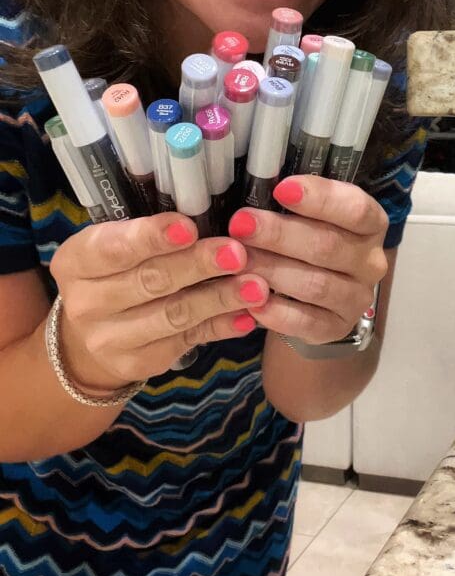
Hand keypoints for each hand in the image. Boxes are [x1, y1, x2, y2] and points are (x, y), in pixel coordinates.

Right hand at [49, 213, 270, 391]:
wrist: (92, 333)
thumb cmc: (116, 270)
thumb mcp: (116, 243)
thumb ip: (150, 232)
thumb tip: (208, 212)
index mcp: (76, 260)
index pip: (114, 248)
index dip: (152, 237)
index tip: (189, 227)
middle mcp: (86, 303)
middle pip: (151, 281)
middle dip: (198, 265)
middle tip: (238, 253)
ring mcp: (111, 339)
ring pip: (174, 316)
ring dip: (220, 299)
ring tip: (257, 286)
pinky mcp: (140, 363)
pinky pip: (189, 340)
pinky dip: (221, 326)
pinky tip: (248, 316)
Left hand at [227, 176, 388, 344]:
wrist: (317, 296)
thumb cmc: (309, 240)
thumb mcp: (310, 215)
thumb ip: (295, 202)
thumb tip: (256, 183)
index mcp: (371, 224)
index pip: (355, 209)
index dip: (320, 198)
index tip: (281, 189)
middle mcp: (370, 261)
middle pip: (328, 246)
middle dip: (280, 234)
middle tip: (241, 225)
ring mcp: (357, 298)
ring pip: (316, 285)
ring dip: (273, 271)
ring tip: (238, 261)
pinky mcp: (337, 328)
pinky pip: (308, 323)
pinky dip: (278, 313)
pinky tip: (251, 303)